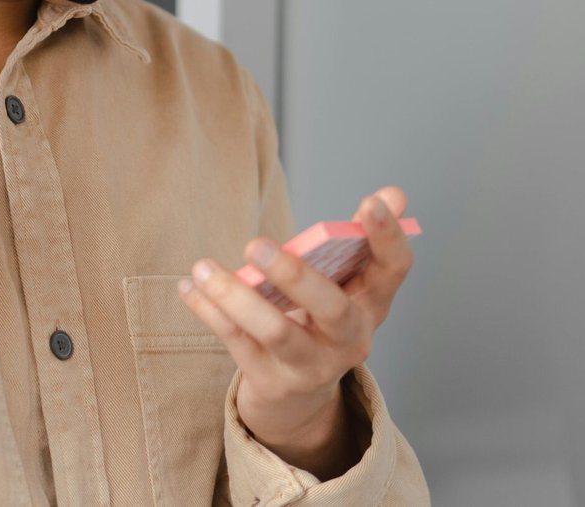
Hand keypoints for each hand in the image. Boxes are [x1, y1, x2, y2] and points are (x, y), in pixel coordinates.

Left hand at [178, 186, 414, 477]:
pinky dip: (211, 313)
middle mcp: (349, 339)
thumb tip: (393, 193)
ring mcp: (312, 365)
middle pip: (331, 308)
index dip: (388, 236)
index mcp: (373, 303)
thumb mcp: (346, 283)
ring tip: (203, 268)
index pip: (393, 269)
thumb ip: (359, 236)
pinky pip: (238, 344)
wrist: (300, 391)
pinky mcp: (274, 381)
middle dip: (294, 275)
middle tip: (254, 245)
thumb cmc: (321, 317)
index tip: (371, 201)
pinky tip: (190, 287)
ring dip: (236, 298)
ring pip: (277, 332)